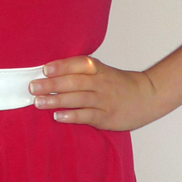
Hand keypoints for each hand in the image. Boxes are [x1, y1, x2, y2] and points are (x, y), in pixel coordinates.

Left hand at [28, 56, 160, 130]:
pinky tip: (58, 116)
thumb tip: (49, 74)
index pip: (78, 64)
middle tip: (33, 87)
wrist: (148, 96)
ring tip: (38, 102)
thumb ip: (81, 71)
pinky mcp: (106, 116)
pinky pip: (87, 115)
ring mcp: (104, 100)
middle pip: (73, 82)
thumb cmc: (119, 84)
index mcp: (98, 69)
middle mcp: (100, 82)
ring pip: (77, 99)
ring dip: (56, 100)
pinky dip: (71, 116)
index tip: (44, 69)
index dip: (61, 66)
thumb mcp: (102, 71)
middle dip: (51, 84)